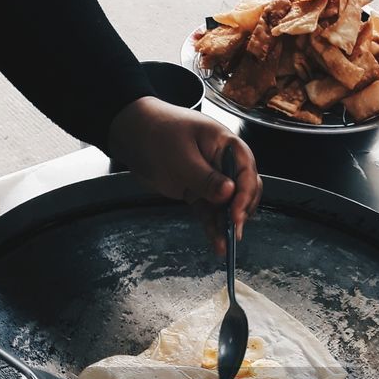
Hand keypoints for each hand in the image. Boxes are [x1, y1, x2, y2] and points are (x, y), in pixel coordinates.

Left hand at [107, 97, 262, 251]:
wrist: (132, 134)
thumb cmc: (157, 132)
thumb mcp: (182, 155)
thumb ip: (206, 177)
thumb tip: (230, 192)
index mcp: (225, 145)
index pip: (246, 172)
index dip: (245, 195)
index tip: (236, 215)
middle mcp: (222, 163)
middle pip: (243, 190)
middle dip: (240, 211)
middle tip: (233, 230)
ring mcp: (210, 179)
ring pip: (227, 206)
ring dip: (227, 225)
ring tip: (224, 245)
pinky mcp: (197, 192)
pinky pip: (210, 212)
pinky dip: (213, 227)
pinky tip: (216, 243)